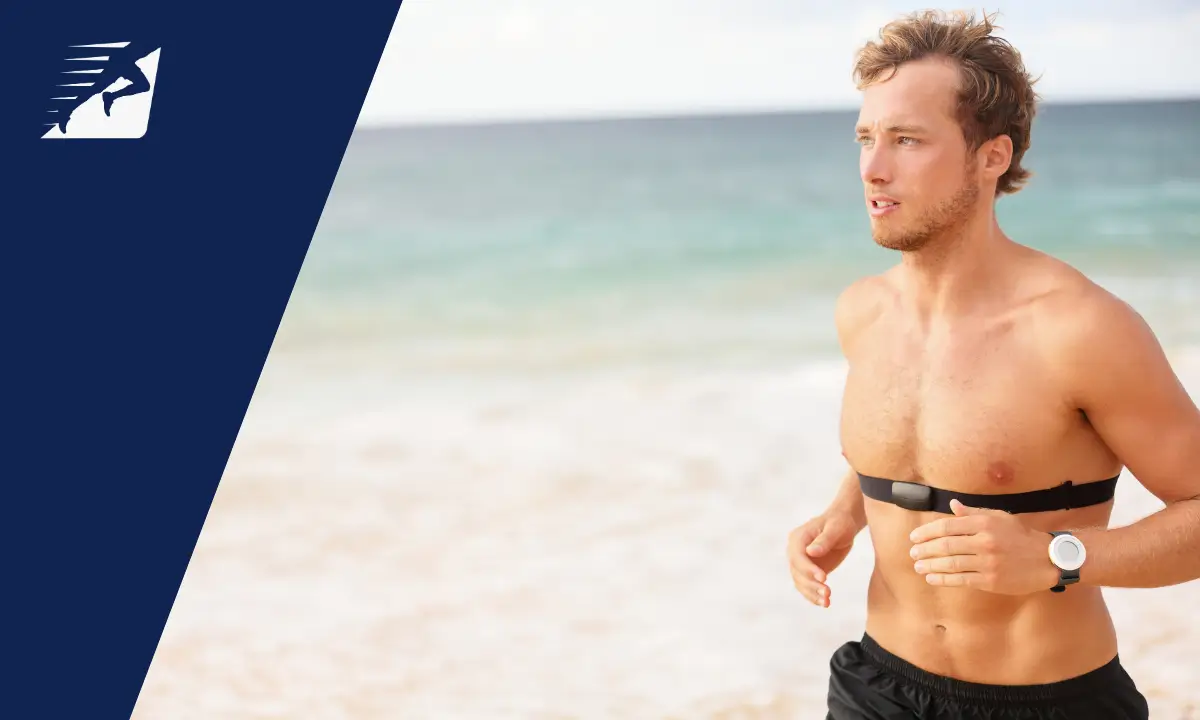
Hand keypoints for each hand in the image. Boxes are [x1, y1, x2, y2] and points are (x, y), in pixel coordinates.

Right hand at [787, 511, 860, 607]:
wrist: (843, 524)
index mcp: (798, 538)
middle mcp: (795, 551)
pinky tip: (825, 603)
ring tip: (827, 602)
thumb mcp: (835, 528)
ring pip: (800, 582)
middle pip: (797, 572)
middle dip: (811, 584)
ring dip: (812, 593)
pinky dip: (813, 596)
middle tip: (828, 593)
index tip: (824, 578)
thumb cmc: (840, 522)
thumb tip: (811, 552)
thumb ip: (824, 540)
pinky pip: (806, 586)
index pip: (797, 556)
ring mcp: (801, 562)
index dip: (808, 569)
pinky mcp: (808, 571)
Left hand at [909, 499, 1059, 593]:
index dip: (927, 532)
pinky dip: (942, 579)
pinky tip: (931, 578)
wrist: (1048, 559)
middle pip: (945, 546)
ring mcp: (987, 563)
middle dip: (924, 550)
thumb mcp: (999, 517)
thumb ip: (973, 513)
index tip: (914, 537)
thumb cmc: (1021, 536)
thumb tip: (952, 506)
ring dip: (929, 565)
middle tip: (913, 553)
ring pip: (950, 564)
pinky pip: (960, 580)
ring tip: (918, 566)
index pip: (947, 526)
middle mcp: (984, 542)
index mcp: (984, 524)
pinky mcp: (990, 580)